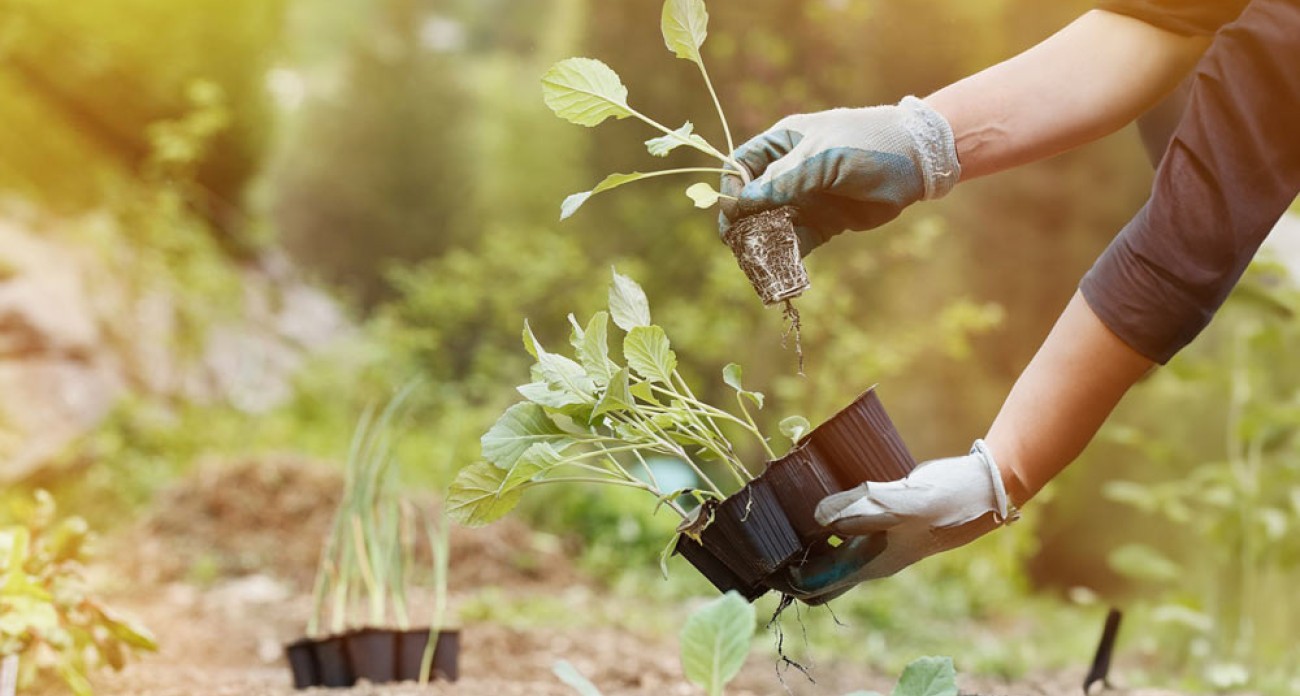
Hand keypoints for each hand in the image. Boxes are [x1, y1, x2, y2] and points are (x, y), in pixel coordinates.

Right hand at [718, 96, 959, 253]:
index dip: (731, 187)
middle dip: (742, 222)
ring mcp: (805, 198)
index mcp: (784, 144)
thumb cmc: (867, 144)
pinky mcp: (822, 223)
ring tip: (757, 262)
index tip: (733, 211)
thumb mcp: (823, 158)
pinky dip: (786, 256)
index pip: (742, 165)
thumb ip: (783, 180)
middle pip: (750, 199)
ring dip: (761, 243)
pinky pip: (795, 242)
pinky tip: (781, 270)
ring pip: (770, 224)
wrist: (917, 160)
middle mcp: (789, 172)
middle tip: (739, 244)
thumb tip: (742, 203)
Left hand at [764, 440, 1017, 601]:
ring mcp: (876, 538)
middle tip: (762, 533)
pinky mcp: (882, 518)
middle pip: (817, 571)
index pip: (814, 584)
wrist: (982, 489)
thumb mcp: (898, 503)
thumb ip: (857, 509)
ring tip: (781, 508)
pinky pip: (844, 523)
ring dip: (805, 534)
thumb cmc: (944, 501)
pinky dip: (826, 514)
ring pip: (828, 546)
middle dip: (788, 558)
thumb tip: (815, 515)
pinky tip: (814, 490)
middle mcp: (869, 556)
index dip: (783, 576)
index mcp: (870, 564)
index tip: (756, 558)